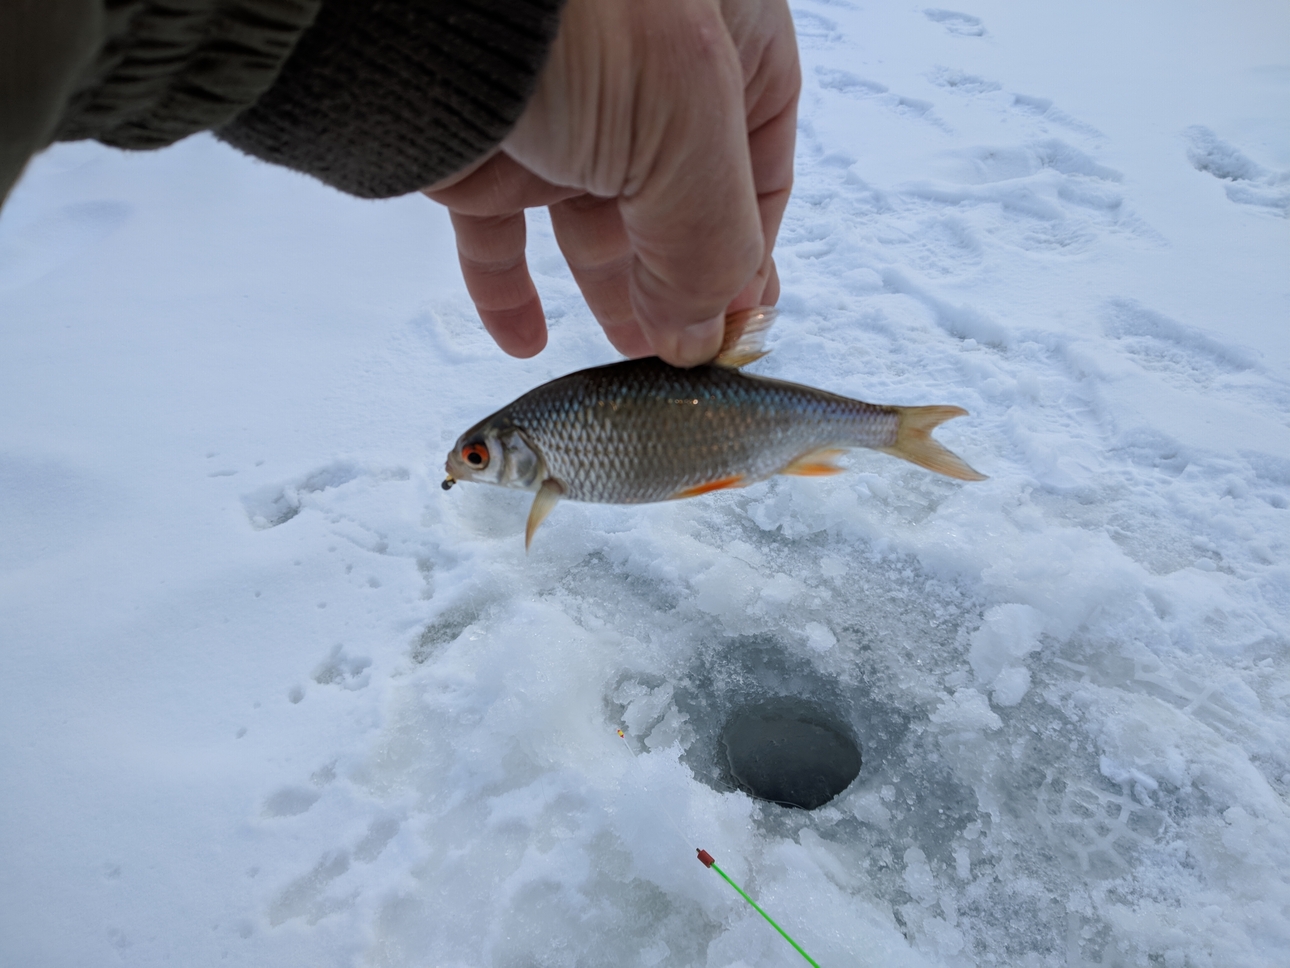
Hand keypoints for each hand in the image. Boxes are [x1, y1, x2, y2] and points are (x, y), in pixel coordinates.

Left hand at [423, 0, 799, 365]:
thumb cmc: (579, 18)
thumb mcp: (688, 133)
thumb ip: (710, 244)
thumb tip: (699, 339)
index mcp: (722, 40)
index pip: (761, 156)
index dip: (756, 243)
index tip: (742, 320)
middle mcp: (644, 73)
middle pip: (678, 200)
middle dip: (683, 282)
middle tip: (686, 353)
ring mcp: (563, 108)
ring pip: (591, 223)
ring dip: (611, 296)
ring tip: (629, 359)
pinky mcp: (484, 144)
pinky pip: (498, 232)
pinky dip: (509, 290)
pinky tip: (525, 340)